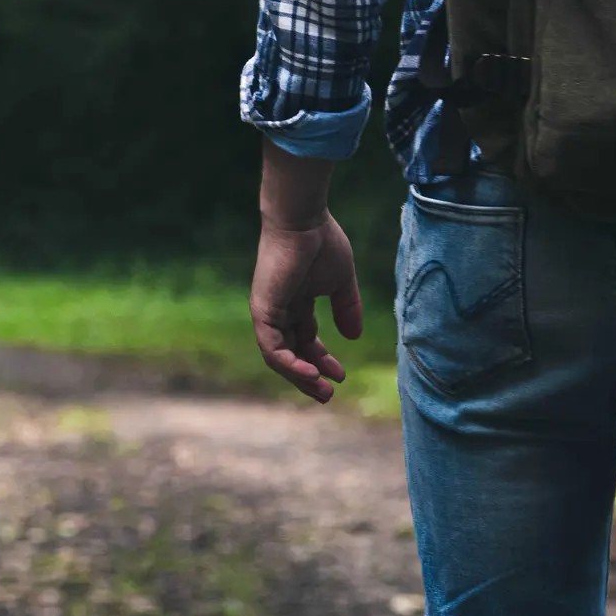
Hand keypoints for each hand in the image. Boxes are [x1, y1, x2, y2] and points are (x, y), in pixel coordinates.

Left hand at [251, 212, 363, 404]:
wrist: (303, 220)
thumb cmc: (321, 243)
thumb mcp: (340, 283)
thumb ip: (346, 308)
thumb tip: (353, 337)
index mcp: (295, 304)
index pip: (305, 341)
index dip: (321, 360)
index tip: (341, 376)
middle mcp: (279, 311)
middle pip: (291, 353)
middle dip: (309, 375)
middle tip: (327, 394)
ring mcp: (268, 312)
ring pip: (278, 356)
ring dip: (299, 376)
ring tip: (321, 390)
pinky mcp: (263, 310)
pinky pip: (271, 347)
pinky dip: (288, 363)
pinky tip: (308, 373)